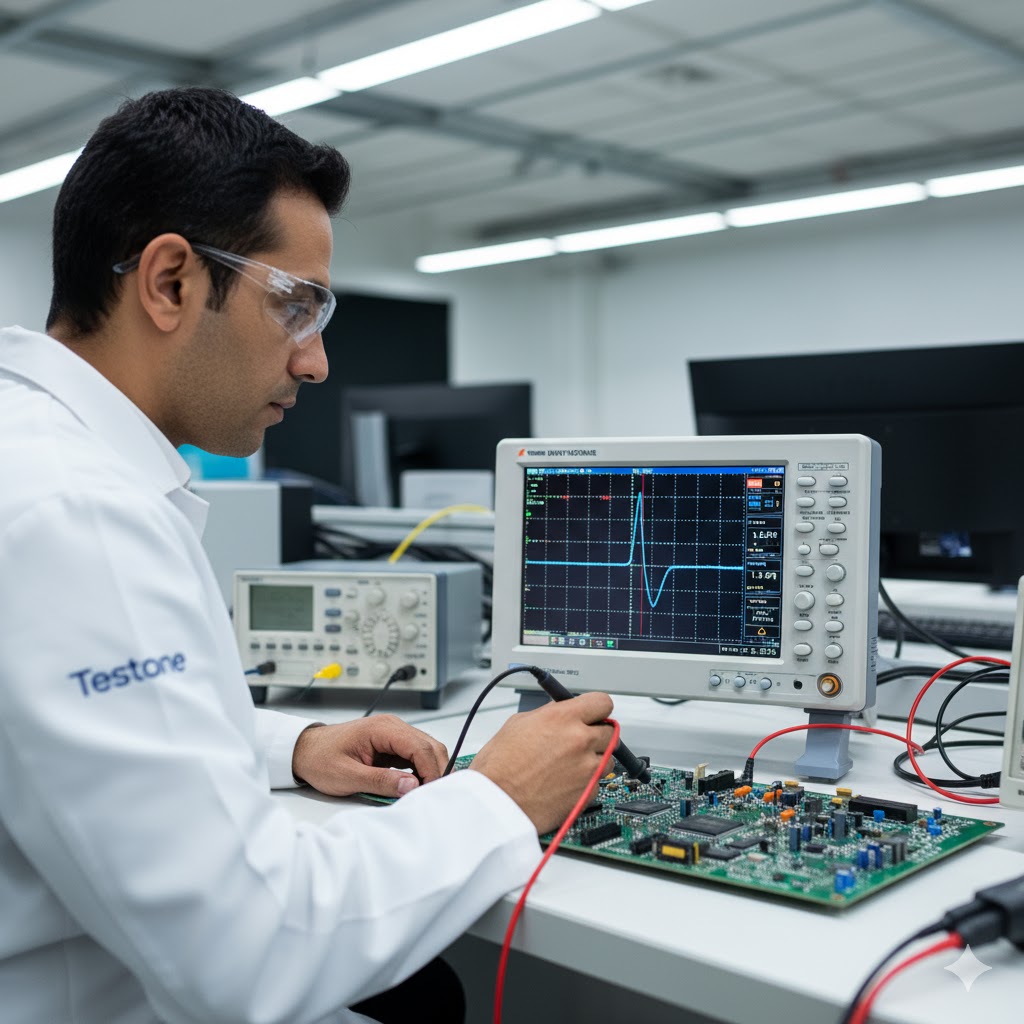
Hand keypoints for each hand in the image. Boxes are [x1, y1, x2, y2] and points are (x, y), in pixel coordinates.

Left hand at [291, 715, 448, 798]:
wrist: (304, 750)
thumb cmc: (320, 759)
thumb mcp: (347, 776)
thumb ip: (381, 781)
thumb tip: (411, 786)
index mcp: (383, 729)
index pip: (421, 747)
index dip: (431, 770)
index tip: (430, 792)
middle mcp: (393, 726)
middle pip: (430, 746)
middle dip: (435, 770)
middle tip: (430, 795)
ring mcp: (393, 734)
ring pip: (426, 750)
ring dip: (429, 770)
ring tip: (422, 793)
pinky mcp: (392, 744)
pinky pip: (415, 755)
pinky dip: (420, 770)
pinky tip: (413, 785)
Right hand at [468, 691, 614, 834]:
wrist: (496, 803)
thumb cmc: (499, 767)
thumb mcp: (518, 723)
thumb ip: (548, 714)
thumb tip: (561, 710)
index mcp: (563, 718)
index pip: (602, 702)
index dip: (597, 708)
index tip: (594, 714)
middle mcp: (580, 740)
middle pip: (610, 731)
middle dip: (596, 735)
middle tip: (579, 741)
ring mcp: (587, 768)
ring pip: (608, 759)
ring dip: (594, 760)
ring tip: (568, 766)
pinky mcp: (588, 793)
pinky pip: (598, 782)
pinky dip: (586, 782)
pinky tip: (565, 783)